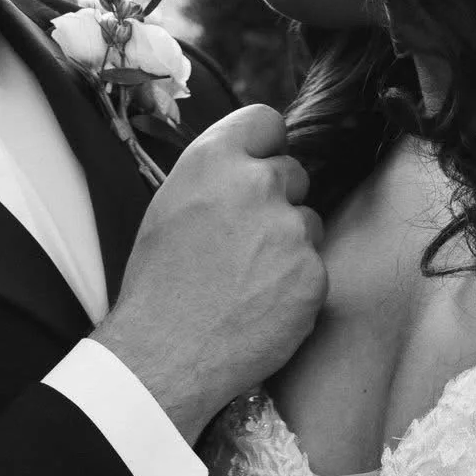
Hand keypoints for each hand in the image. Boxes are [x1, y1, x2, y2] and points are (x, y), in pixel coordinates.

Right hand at [94, 106, 326, 443]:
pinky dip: (297, 289)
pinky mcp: (314, 276)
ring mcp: (291, 231)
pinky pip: (316, 271)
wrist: (167, 353)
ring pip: (308, 225)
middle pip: (294, 175)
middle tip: (248, 243)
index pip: (267, 122)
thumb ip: (216, 176)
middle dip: (278, 202)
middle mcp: (258, 184)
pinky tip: (263, 308)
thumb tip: (248, 167)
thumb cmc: (159, 284)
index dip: (266, 147)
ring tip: (251, 282)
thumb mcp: (171, 204)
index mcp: (215, 158)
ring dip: (291, 247)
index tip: (260, 169)